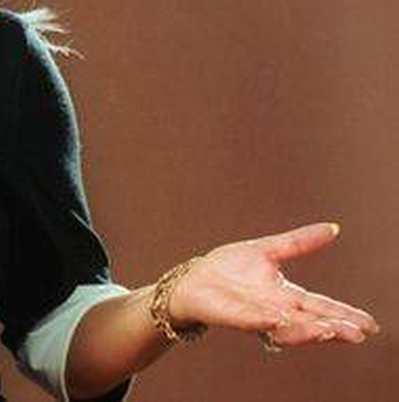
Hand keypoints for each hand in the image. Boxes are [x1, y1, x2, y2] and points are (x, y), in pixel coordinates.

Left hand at [167, 222, 379, 346]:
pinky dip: (262, 321)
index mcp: (286, 296)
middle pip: (310, 322)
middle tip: (355, 334)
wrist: (192, 279)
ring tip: (325, 330)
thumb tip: (333, 228)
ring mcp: (254, 315)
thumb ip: (299, 242)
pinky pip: (249, 320)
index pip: (321, 307)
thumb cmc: (229, 269)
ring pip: (284, 329)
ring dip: (305, 330)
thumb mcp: (267, 250)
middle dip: (332, 328)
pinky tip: (276, 318)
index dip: (345, 315)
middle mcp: (275, 310)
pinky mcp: (230, 315)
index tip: (370, 325)